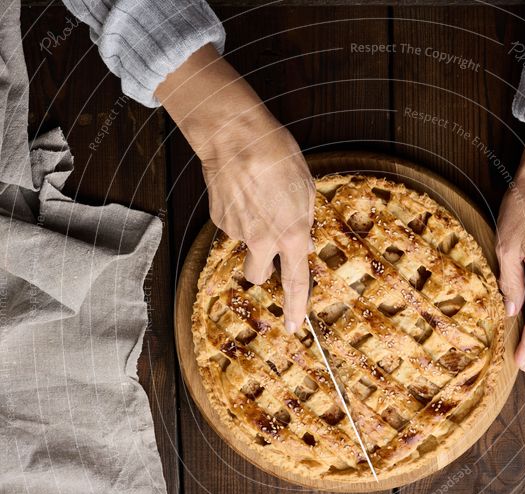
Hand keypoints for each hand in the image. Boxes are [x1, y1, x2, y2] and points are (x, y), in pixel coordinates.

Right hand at [156, 45, 313, 332]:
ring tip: (256, 200)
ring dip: (251, 235)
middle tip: (268, 247)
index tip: (294, 326)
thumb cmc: (278, 156)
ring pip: (244, 247)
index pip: (295, 281)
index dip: (296, 307)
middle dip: (263, 270)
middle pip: (258, 276)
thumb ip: (305, 221)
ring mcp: (237, 231)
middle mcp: (262, 240)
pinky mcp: (218, 218)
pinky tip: (242, 192)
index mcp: (291, 234)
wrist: (236, 136)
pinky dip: (238, 215)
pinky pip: (232, 226)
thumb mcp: (306, 188)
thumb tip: (303, 242)